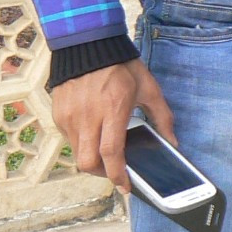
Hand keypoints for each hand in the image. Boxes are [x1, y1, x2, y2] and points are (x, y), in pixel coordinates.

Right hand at [51, 59, 173, 193]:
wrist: (88, 45)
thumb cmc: (122, 67)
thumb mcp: (149, 88)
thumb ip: (162, 116)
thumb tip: (172, 141)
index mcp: (113, 110)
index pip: (111, 153)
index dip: (118, 175)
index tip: (126, 187)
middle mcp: (88, 117)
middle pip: (87, 162)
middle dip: (101, 174)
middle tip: (114, 172)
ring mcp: (69, 116)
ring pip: (76, 153)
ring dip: (91, 158)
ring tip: (105, 151)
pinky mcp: (58, 114)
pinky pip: (69, 139)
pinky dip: (81, 143)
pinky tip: (93, 133)